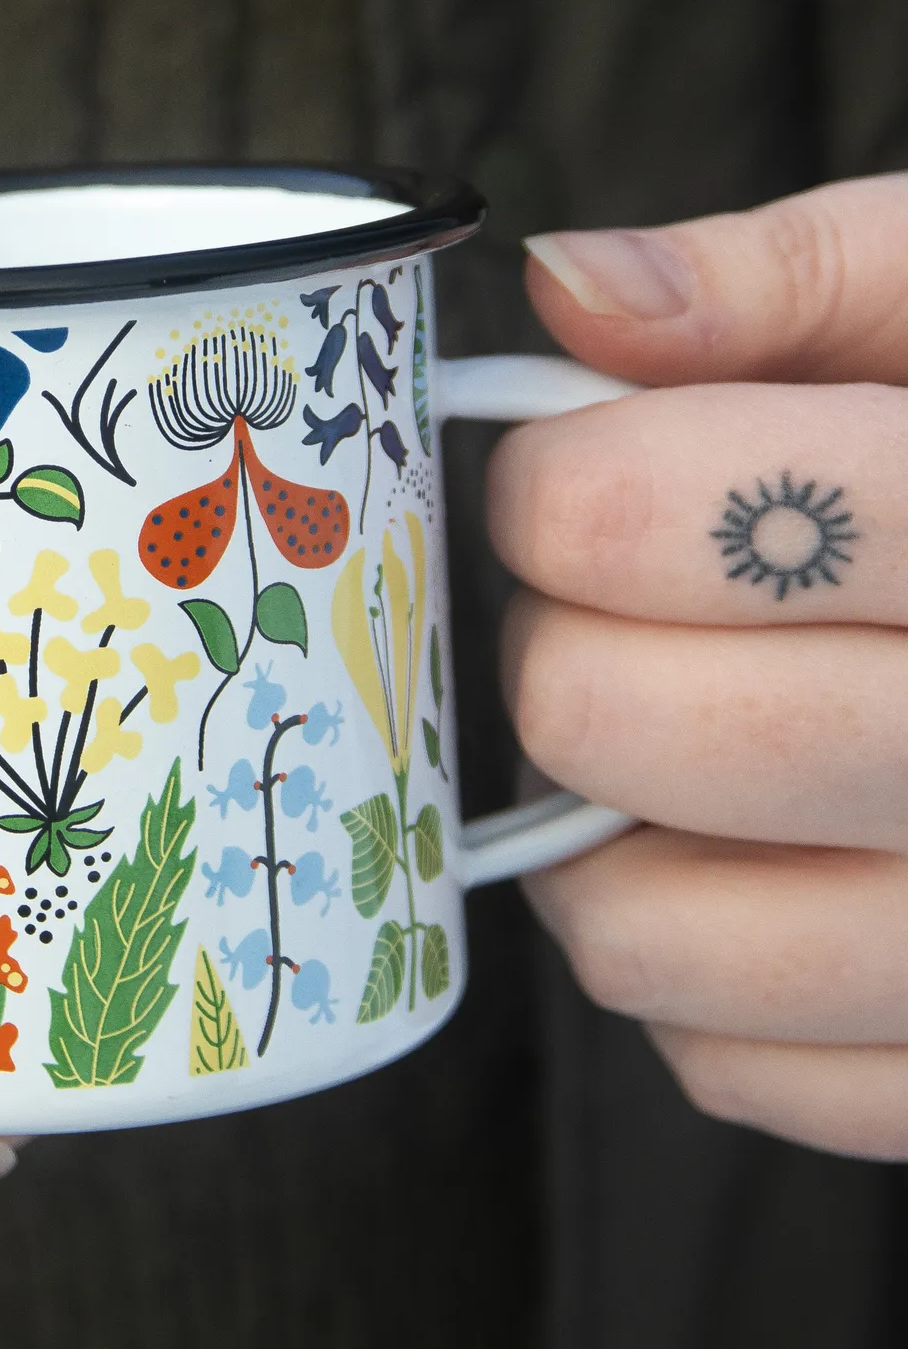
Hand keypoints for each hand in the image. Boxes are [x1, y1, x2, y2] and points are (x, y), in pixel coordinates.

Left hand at [488, 173, 907, 1157]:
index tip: (570, 468)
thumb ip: (786, 278)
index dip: (562, 485)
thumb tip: (573, 288)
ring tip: (671, 724)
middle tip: (617, 600)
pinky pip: (735, 1069)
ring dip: (595, 825)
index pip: (688, 521)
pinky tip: (762, 858)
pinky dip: (697, 977)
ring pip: (651, 932)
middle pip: (621, 720)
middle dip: (563, 640)